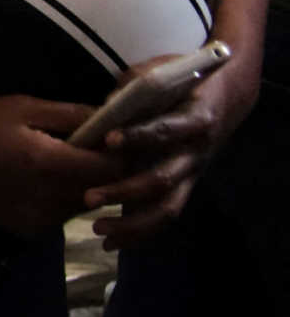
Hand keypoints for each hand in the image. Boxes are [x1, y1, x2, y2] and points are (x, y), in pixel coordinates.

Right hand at [0, 94, 119, 236]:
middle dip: (100, 170)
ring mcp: (41, 220)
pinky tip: (36, 182)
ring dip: (81, 185)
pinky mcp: (30, 231)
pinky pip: (62, 215)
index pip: (112, 168)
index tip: (109, 139)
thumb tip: (113, 120)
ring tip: (55, 163)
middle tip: (81, 148)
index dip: (117, 154)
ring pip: (83, 204)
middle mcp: (51, 199)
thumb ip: (71, 114)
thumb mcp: (23, 107)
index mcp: (50, 164)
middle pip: (102, 189)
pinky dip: (60, 199)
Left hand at [85, 49, 261, 247]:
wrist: (227, 96)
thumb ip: (131, 91)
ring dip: (133, 223)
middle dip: (125, 191)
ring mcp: (191, 173)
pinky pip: (165, 214)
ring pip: (167, 208)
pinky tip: (113, 242)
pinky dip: (141, 232)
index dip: (139, 136)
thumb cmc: (185, 80)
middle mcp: (194, 153)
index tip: (108, 139)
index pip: (165, 131)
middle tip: (89, 197)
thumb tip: (102, 111)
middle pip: (162, 180)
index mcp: (193, 120)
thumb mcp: (160, 74)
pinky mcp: (186, 186)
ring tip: (99, 230)